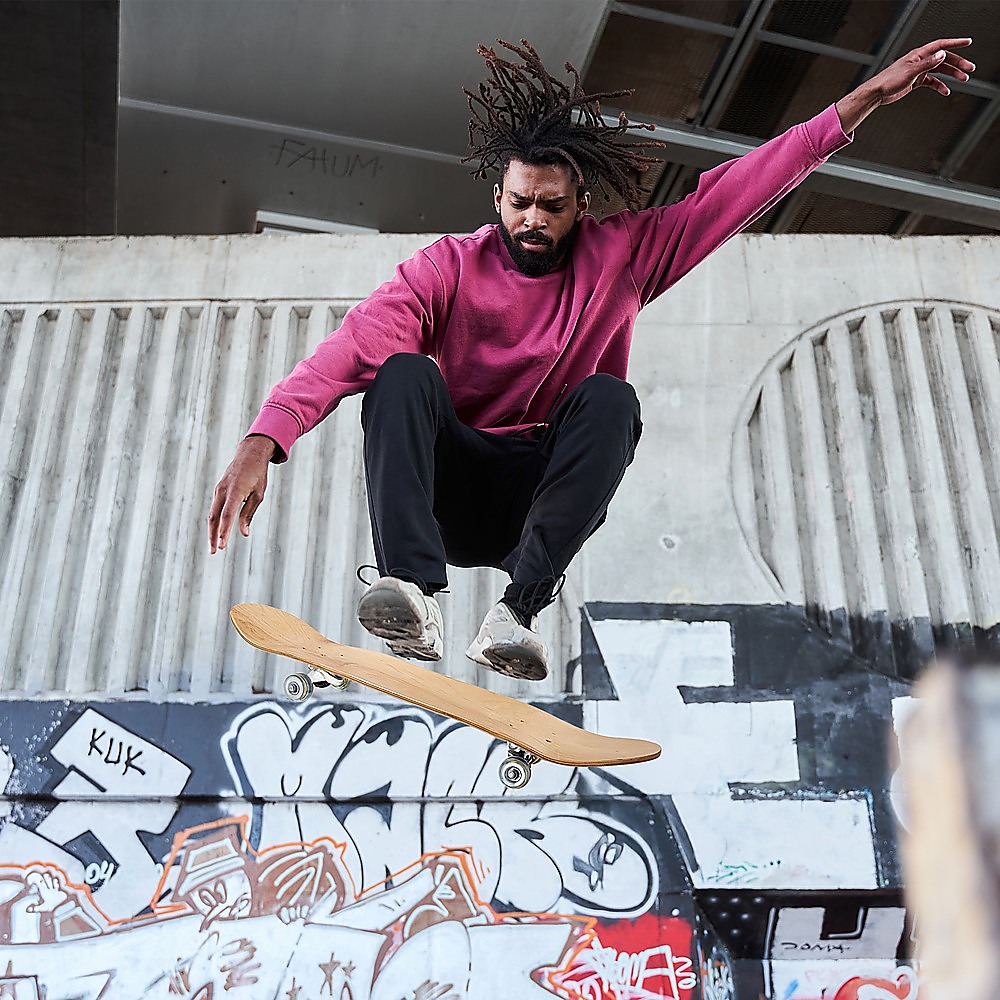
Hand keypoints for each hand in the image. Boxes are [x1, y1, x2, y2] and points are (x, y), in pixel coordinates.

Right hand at [208, 435, 275, 552]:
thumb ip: (249, 514)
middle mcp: (223, 490)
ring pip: (212, 513)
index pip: (227, 515)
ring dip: (212, 530)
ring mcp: (218, 489)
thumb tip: (244, 533)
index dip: (224, 531)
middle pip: (214, 517)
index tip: (222, 546)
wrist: (249, 454)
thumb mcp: (258, 495)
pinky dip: (214, 521)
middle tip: (215, 552)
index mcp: (235, 491)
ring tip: (215, 546)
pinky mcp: (218, 489)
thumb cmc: (258, 475)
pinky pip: (215, 507)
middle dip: (213, 535)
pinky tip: (216, 531)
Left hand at [874, 37, 974, 104]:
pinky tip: (945, 91)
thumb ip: (927, 64)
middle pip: (944, 59)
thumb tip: (942, 54)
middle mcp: (920, 61)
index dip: (955, 43)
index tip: (967, 42)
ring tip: (964, 79)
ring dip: (952, 74)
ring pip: (940, 71)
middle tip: (969, 69)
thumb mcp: (910, 71)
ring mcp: (918, 71)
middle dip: (958, 63)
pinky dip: (939, 86)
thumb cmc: (888, 81)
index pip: (941, 45)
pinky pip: (932, 82)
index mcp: (919, 55)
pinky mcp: (915, 81)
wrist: (877, 93)